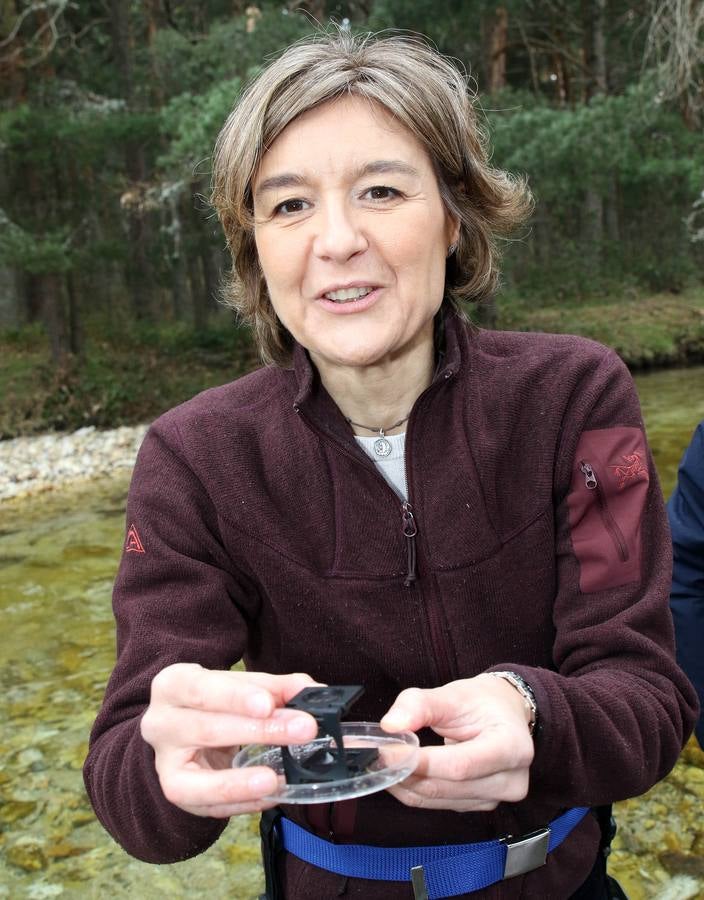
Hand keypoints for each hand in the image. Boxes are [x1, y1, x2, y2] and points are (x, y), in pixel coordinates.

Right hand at [140, 664, 319, 818]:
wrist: (183, 728)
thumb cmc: (216, 701)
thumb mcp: (240, 686)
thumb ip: (275, 688)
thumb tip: (312, 691)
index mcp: (173, 685)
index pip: (202, 688)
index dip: (235, 696)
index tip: (269, 704)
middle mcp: (160, 723)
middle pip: (207, 729)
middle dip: (259, 731)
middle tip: (303, 730)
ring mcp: (164, 763)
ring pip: (198, 779)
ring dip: (241, 781)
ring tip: (276, 779)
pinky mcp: (176, 793)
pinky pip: (208, 805)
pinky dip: (242, 802)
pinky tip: (271, 794)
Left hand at [380, 675, 534, 811]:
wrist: (503, 713)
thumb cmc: (481, 702)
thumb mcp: (452, 694)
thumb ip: (419, 705)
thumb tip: (391, 725)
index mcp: (512, 746)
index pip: (461, 765)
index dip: (422, 763)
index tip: (389, 751)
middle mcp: (510, 780)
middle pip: (448, 786)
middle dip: (407, 772)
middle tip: (377, 755)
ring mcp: (496, 798)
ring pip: (439, 799)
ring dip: (406, 783)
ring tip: (384, 762)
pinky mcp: (479, 805)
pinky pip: (438, 804)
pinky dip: (414, 790)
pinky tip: (400, 773)